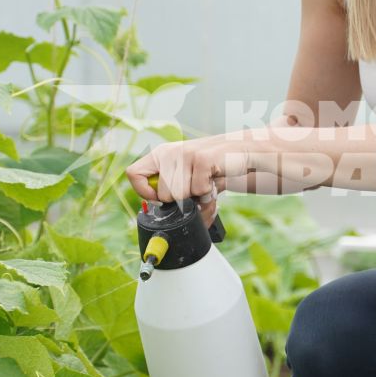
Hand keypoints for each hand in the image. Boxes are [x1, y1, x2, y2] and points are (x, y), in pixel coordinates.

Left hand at [126, 135, 251, 228]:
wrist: (242, 151)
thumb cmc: (212, 168)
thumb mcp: (188, 176)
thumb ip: (174, 193)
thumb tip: (168, 225)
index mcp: (160, 155)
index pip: (133, 174)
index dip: (144, 192)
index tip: (160, 198)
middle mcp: (169, 152)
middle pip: (162, 193)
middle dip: (180, 200)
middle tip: (194, 191)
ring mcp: (185, 154)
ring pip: (180, 194)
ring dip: (196, 196)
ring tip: (205, 184)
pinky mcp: (202, 158)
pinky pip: (198, 190)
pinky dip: (208, 192)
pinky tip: (213, 179)